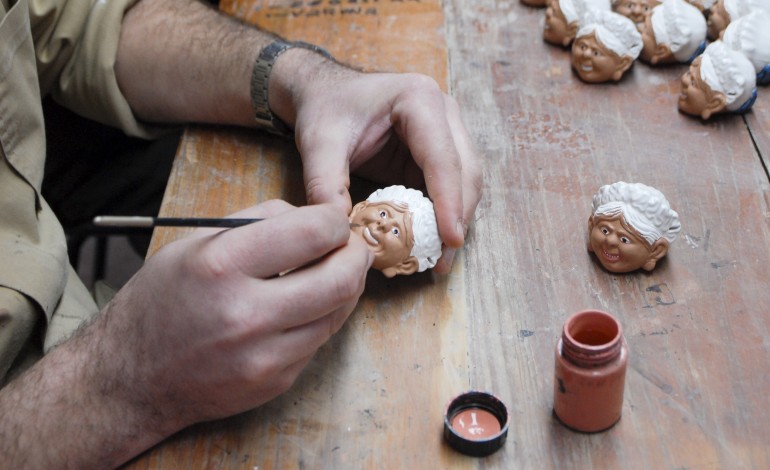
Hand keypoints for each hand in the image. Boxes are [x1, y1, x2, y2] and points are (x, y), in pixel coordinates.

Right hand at [0, 201, 371, 467]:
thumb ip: (259, 221)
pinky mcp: (275, 382)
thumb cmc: (162, 301)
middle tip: (352, 247)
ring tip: (333, 271)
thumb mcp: (196, 242)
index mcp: (221, 267)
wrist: (131, 378)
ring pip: (338, 313)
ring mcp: (263, 356)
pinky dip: (322, 317)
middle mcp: (245, 314)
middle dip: (356, 255)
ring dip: (346, 287)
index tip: (333, 221)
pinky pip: (319, 341)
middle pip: (340, 279)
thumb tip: (316, 218)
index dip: (334, 221)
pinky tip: (306, 305)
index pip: (313, 233)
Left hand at [274, 57, 482, 273]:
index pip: (442, 158)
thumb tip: (339, 232)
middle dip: (459, 217)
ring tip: (440, 259)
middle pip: (465, 171)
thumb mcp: (318, 144)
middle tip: (444, 259)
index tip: (450, 239)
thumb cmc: (325, 110)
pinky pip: (450, 188)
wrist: (325, 93)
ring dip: (456, 220)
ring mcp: (446, 131)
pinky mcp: (439, 153)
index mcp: (419, 99)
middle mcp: (443, 112)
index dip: (449, 202)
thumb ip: (325, 184)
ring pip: (465, 182)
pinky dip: (443, 216)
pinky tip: (430, 243)